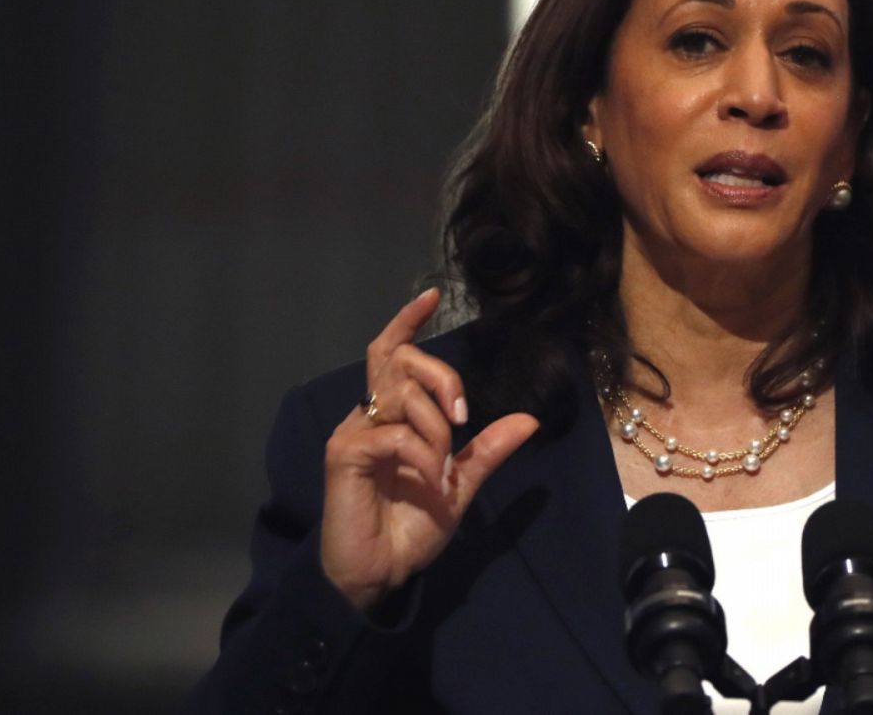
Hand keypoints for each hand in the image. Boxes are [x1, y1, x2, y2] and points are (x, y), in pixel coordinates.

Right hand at [319, 288, 538, 611]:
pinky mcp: (343, 454)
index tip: (432, 297)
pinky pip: (394, 435)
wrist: (380, 574)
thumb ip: (487, 450)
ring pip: (402, 395)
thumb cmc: (410, 529)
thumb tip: (528, 420)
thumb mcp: (460, 485)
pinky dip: (422, 455)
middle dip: (442, 378)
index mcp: (392, 417)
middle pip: (400, 360)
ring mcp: (353, 432)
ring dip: (436, 429)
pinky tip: (429, 480)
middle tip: (463, 417)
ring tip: (441, 468)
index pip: (391, 353)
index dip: (407, 322)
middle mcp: (368, 415)